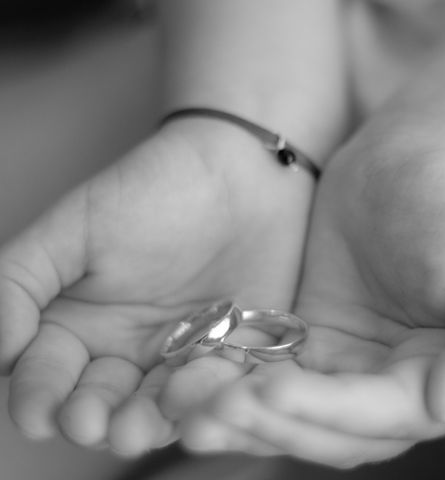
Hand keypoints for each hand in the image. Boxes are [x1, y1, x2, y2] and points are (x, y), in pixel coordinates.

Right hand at [0, 118, 312, 453]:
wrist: (238, 171)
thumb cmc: (151, 189)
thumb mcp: (74, 228)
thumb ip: (21, 282)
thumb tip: (0, 352)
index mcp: (79, 323)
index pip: (49, 374)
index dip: (39, 397)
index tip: (37, 415)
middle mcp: (127, 349)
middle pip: (102, 401)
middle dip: (92, 418)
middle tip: (91, 424)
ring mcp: (181, 354)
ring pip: (158, 404)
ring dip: (145, 422)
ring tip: (135, 431)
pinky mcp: (233, 352)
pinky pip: (219, 385)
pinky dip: (207, 400)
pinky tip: (197, 406)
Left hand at [169, 128, 444, 466]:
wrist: (412, 158)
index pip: (385, 417)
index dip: (327, 412)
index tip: (269, 392)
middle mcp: (395, 388)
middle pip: (331, 433)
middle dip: (271, 427)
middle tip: (208, 413)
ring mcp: (347, 369)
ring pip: (291, 416)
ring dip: (239, 420)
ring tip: (182, 408)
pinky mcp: (307, 344)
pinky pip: (265, 375)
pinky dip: (228, 384)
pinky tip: (184, 381)